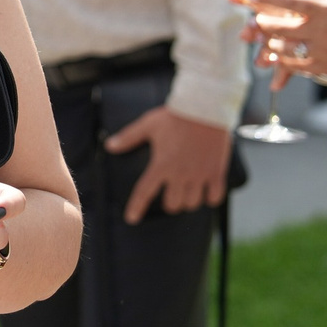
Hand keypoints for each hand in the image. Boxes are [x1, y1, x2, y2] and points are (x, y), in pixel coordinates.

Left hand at [102, 105, 231, 223]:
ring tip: (187, 191)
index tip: (132, 219)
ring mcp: (199, 174)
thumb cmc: (174, 116)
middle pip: (172, 204)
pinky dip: (210, 198)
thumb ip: (129, 138)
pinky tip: (206, 191)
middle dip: (169, 203)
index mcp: (161, 164)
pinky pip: (215, 198)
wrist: (205, 107)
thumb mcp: (148, 125)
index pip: (145, 191)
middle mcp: (180, 173)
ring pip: (192, 204)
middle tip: (170, 193)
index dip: (137, 207)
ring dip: (188, 201)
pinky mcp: (216, 172)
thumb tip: (110, 146)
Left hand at [229, 0, 326, 86]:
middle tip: (258, 20)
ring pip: (281, 47)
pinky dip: (283, 60)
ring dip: (270, 42)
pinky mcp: (323, 67)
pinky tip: (279, 56)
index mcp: (325, 7)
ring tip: (268, 38)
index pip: (287, 0)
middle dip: (263, 22)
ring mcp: (320, 49)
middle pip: (277, 26)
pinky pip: (293, 65)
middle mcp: (319, 28)